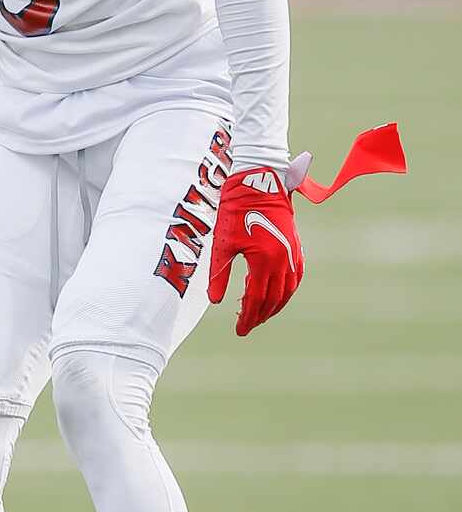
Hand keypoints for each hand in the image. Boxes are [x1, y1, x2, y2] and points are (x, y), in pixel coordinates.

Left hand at [208, 167, 304, 335]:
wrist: (259, 181)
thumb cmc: (236, 210)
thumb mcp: (223, 244)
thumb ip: (219, 275)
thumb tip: (216, 302)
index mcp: (264, 261)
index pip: (256, 299)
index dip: (247, 317)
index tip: (239, 330)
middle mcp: (282, 260)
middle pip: (273, 298)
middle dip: (259, 315)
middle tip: (246, 327)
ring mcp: (292, 254)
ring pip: (287, 290)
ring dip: (274, 306)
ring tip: (260, 316)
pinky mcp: (296, 246)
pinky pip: (295, 277)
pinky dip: (287, 291)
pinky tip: (279, 296)